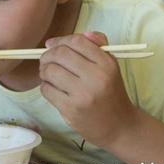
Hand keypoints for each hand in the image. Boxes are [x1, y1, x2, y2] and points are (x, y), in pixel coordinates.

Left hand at [38, 32, 138, 146]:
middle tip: (46, 60)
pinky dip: (46, 86)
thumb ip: (95, 46)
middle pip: (59, 54)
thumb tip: (69, 36)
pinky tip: (54, 89)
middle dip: (48, 55)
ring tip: (49, 75)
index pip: (77, 41)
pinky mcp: (70, 109)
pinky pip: (46, 89)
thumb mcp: (110, 66)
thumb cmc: (111, 92)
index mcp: (107, 64)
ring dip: (44, 71)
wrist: (119, 126)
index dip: (61, 40)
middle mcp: (96, 77)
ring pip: (50, 71)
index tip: (52, 45)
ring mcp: (82, 94)